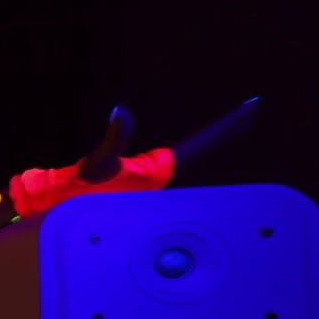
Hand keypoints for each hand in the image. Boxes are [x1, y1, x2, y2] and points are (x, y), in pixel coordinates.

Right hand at [77, 97, 259, 183]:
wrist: (67, 209)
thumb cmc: (83, 193)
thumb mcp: (99, 162)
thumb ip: (114, 137)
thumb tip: (121, 111)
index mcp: (159, 170)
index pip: (201, 143)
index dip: (225, 126)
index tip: (250, 109)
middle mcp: (161, 174)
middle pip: (203, 148)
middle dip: (226, 130)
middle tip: (251, 110)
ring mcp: (152, 178)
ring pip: (191, 154)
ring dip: (210, 140)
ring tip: (232, 124)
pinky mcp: (142, 179)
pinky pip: (174, 158)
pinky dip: (189, 148)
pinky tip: (190, 147)